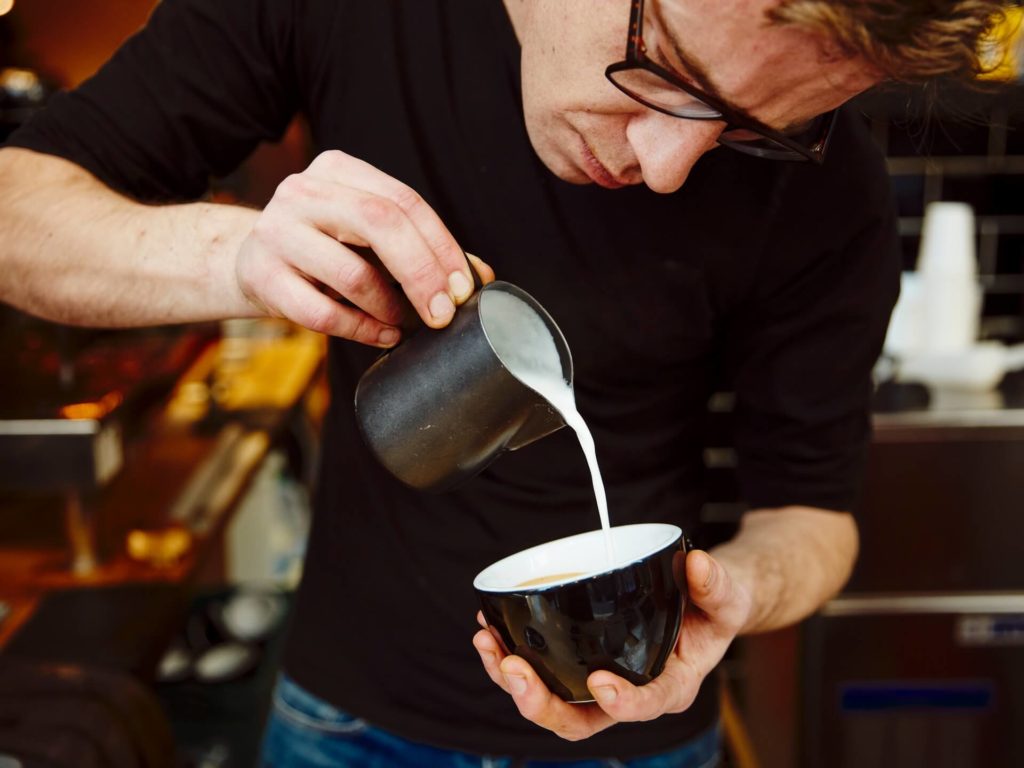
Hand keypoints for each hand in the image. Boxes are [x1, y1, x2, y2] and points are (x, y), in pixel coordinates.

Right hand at [235, 149, 493, 345]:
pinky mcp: (261, 275)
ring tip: (406, 322)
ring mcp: (276, 232)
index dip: (442, 246)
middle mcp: (303, 192)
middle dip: (423, 273)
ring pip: (352, 273)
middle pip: (380, 223)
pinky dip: (362, 330)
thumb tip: (481, 276)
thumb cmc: (324, 249)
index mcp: (337, 170)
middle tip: (445, 312)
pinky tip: (383, 335)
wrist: (247, 263)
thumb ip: (420, 247)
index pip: (404, 201)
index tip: (465, 286)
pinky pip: (322, 313)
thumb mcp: (367, 236)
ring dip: (391, 307)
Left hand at [471, 550, 752, 740]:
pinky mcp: (579, 667)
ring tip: (489, 644)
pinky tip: (491, 632)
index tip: (600, 684)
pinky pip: (544, 675)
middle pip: (583, 720)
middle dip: (543, 703)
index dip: (623, 701)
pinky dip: (512, 658)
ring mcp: (602, 684)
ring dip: (515, 682)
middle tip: (514, 669)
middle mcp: (632, 693)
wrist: (702, 606)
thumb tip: (697, 564)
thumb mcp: (728, 596)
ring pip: (554, 702)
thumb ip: (715, 584)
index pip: (648, 704)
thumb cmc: (713, 609)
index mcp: (673, 684)